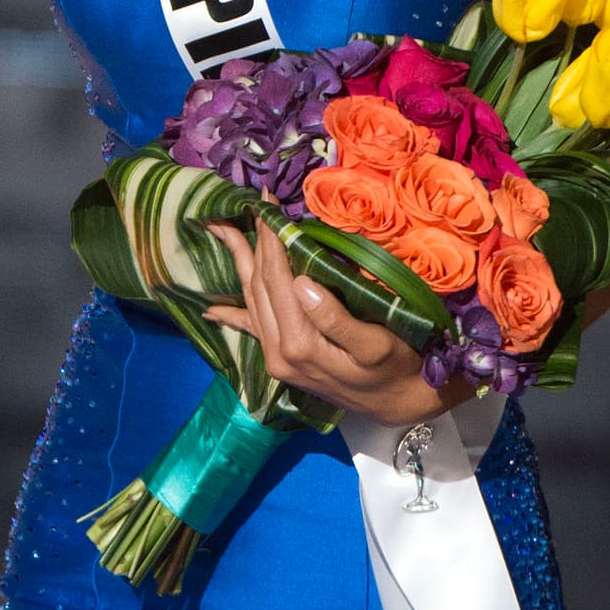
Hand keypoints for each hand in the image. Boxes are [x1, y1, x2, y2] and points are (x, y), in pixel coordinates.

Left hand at [202, 207, 469, 427]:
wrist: (398, 405)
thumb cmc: (396, 368)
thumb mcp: (375, 344)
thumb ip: (335, 319)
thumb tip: (300, 281)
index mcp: (300, 344)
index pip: (277, 279)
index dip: (270, 239)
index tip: (266, 203)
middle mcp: (279, 353)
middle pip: (259, 286)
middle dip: (253, 242)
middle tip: (249, 203)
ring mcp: (276, 359)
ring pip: (251, 300)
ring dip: (239, 264)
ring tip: (222, 231)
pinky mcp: (282, 361)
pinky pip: (251, 329)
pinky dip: (231, 315)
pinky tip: (211, 309)